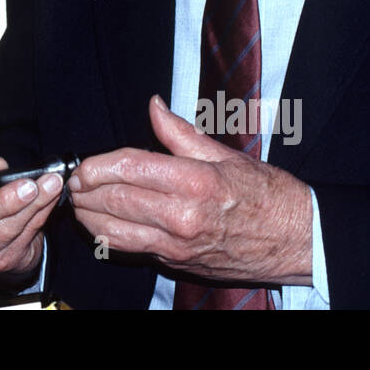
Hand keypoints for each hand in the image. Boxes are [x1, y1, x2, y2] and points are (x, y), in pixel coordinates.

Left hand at [68, 95, 312, 284]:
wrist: (298, 240)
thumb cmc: (267, 194)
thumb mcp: (225, 154)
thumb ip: (179, 132)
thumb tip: (153, 106)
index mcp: (193, 181)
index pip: (129, 169)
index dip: (97, 165)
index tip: (82, 164)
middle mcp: (181, 216)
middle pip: (115, 200)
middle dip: (85, 190)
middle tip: (72, 180)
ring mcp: (176, 245)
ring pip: (114, 232)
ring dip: (89, 216)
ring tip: (78, 202)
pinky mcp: (176, 263)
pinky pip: (130, 249)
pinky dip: (108, 236)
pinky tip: (99, 223)